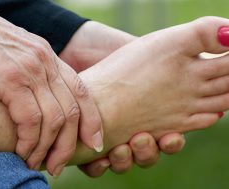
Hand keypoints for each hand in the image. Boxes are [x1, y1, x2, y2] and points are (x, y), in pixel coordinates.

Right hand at [0, 8, 102, 173]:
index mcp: (53, 61)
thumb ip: (42, 75)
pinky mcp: (12, 81)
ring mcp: (32, 73)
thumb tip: (49, 102)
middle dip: (68, 145)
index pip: (82, 93)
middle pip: (72, 112)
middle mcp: (47, 66)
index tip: (95, 144)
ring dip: (47, 148)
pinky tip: (24, 151)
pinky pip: (31, 119)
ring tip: (38, 163)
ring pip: (55, 120)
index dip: (93, 121)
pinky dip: (30, 141)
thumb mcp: (27, 55)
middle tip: (58, 166)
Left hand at [60, 21, 185, 174]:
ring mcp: (108, 136)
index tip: (171, 137)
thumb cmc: (117, 61)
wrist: (83, 53)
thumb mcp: (150, 65)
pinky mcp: (86, 141)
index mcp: (149, 117)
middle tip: (141, 140)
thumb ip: (171, 77)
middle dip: (147, 153)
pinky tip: (100, 159)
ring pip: (122, 162)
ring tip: (121, 149)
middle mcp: (130, 129)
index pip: (166, 140)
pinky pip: (95, 166)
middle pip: (145, 155)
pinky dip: (99, 167)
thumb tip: (199, 75)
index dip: (170, 144)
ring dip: (125, 161)